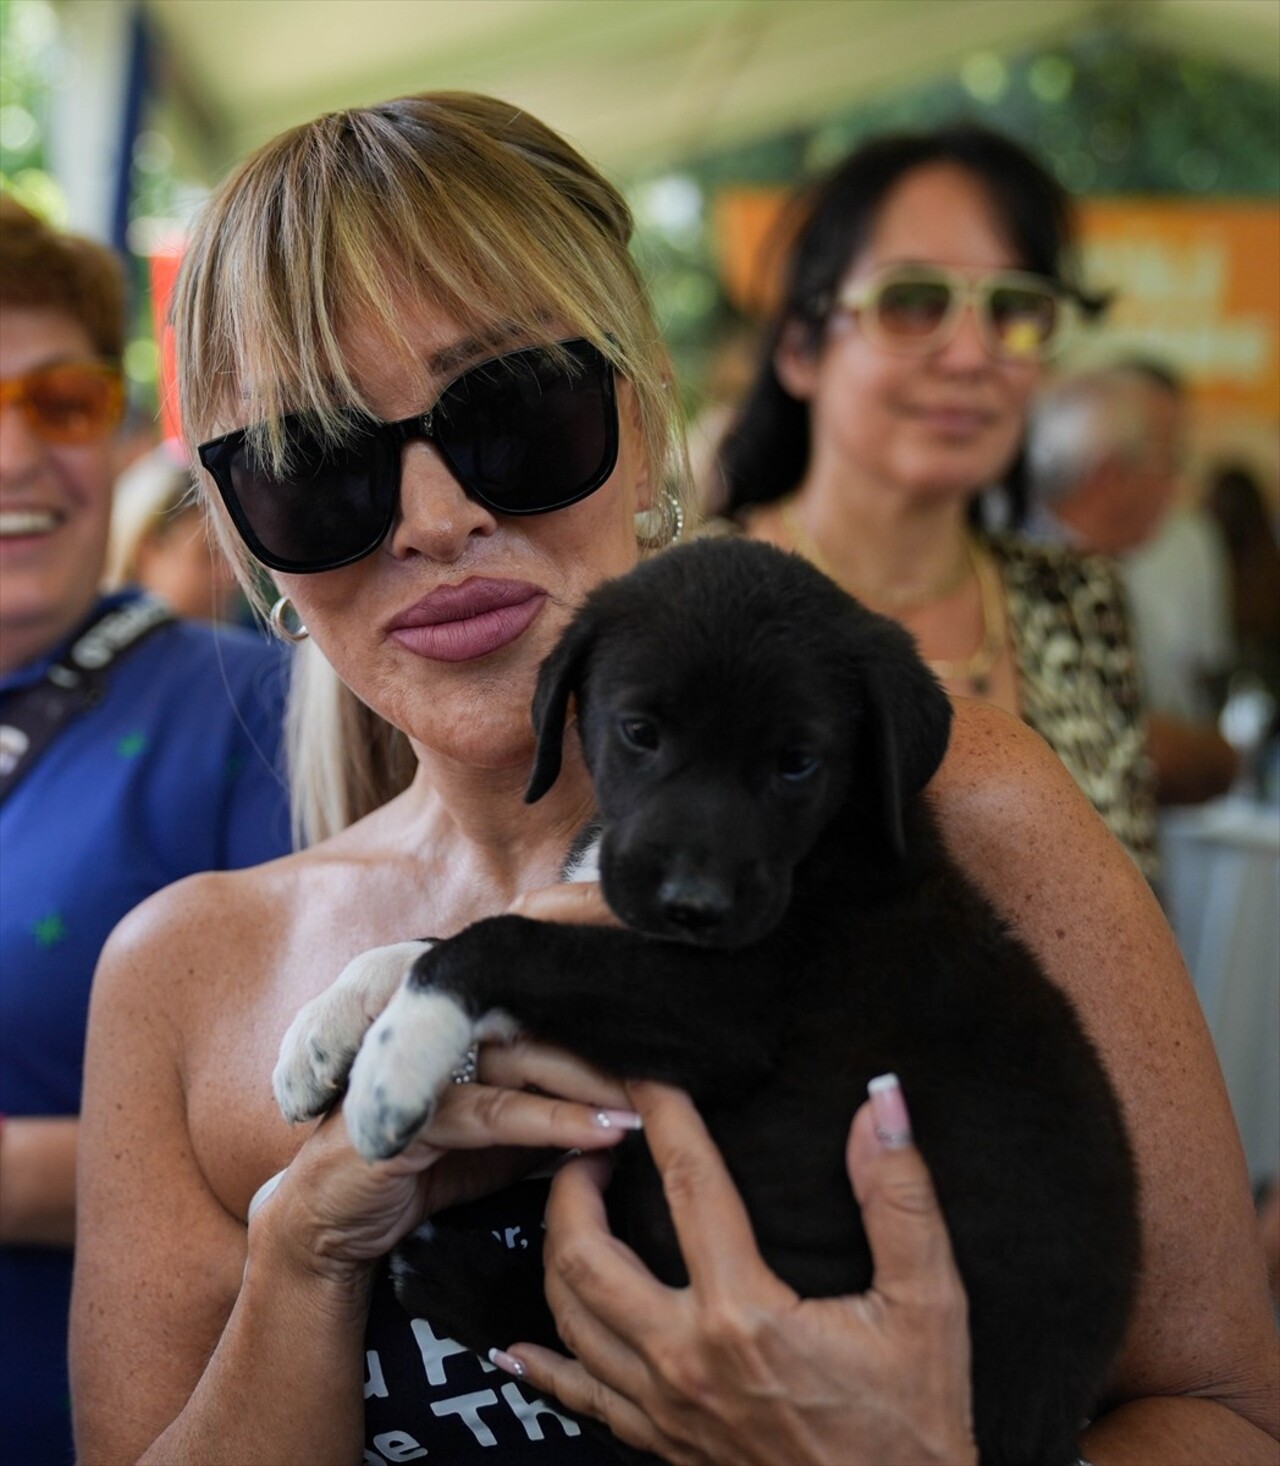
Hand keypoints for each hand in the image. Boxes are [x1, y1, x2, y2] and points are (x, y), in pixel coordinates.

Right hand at [255, 1035, 637, 1285]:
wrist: (328, 1231)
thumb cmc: (418, 1179)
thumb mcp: (499, 1147)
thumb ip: (547, 1118)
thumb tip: (623, 1111)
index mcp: (466, 1036)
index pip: (545, 1019)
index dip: (600, 1033)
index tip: (662, 1052)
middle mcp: (442, 1038)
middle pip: (541, 1031)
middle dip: (607, 1056)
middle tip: (671, 1077)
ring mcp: (419, 1067)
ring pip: (521, 1064)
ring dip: (588, 1087)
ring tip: (643, 1109)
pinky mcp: (401, 1111)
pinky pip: (488, 1113)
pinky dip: (547, 1122)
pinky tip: (596, 1135)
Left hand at [499, 1079, 977, 1465]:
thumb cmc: (915, 1426)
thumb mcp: (929, 1307)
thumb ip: (900, 1200)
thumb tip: (879, 1103)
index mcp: (745, 1315)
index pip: (690, 1185)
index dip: (665, 1115)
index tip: (649, 1070)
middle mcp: (685, 1359)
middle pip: (586, 1253)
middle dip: (574, 1183)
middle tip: (595, 1141)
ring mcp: (664, 1408)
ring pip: (569, 1317)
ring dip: (555, 1249)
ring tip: (572, 1201)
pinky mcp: (661, 1444)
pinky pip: (581, 1399)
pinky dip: (544, 1367)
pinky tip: (517, 1347)